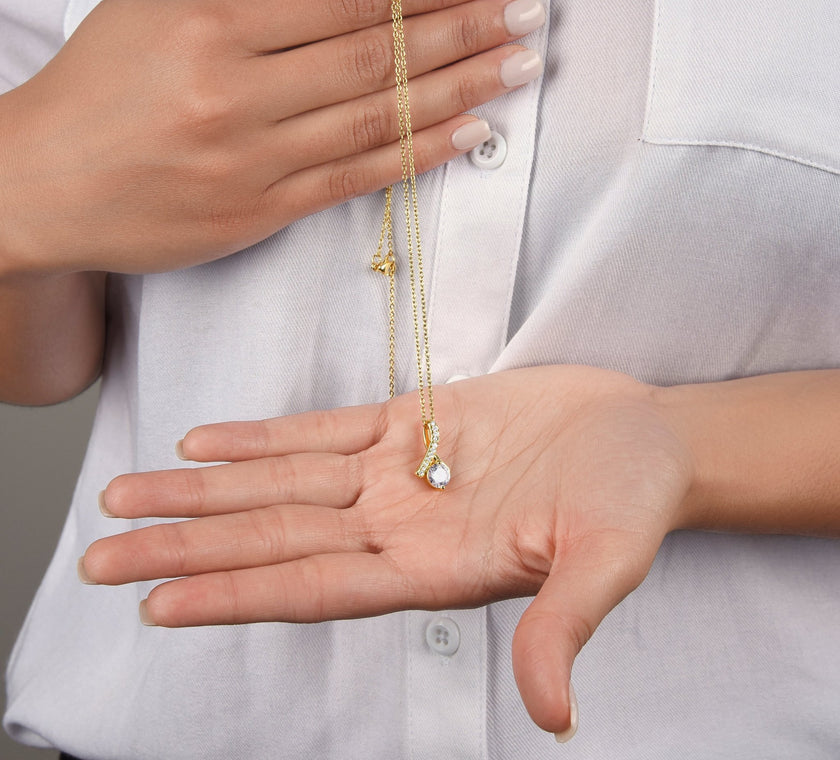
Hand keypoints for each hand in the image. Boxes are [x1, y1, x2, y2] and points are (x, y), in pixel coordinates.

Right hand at [0, 0, 542, 276]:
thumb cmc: (96, 90)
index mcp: (218, 28)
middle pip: (378, 55)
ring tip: (516, 70)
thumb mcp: (153, 0)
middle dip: (464, 33)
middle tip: (525, 18)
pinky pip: (355, 180)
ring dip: (459, 92)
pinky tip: (466, 135)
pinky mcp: (262, 212)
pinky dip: (416, 155)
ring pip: (378, 118)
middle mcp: (242, 93)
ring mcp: (256, 160)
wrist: (42, 187)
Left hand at [82, 365, 692, 733]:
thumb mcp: (608, 560)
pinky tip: (209, 441)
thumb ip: (566, 626)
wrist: (644, 434)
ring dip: (206, 489)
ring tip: (130, 491)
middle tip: (101, 553)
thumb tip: (553, 716)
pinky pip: (321, 431)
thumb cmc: (633, 497)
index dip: (236, 594)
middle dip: (188, 544)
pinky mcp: (412, 420)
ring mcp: (400, 471)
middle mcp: (400, 523)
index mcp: (433, 567)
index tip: (157, 602)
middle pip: (274, 538)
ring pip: (281, 483)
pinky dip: (263, 437)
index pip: (313, 588)